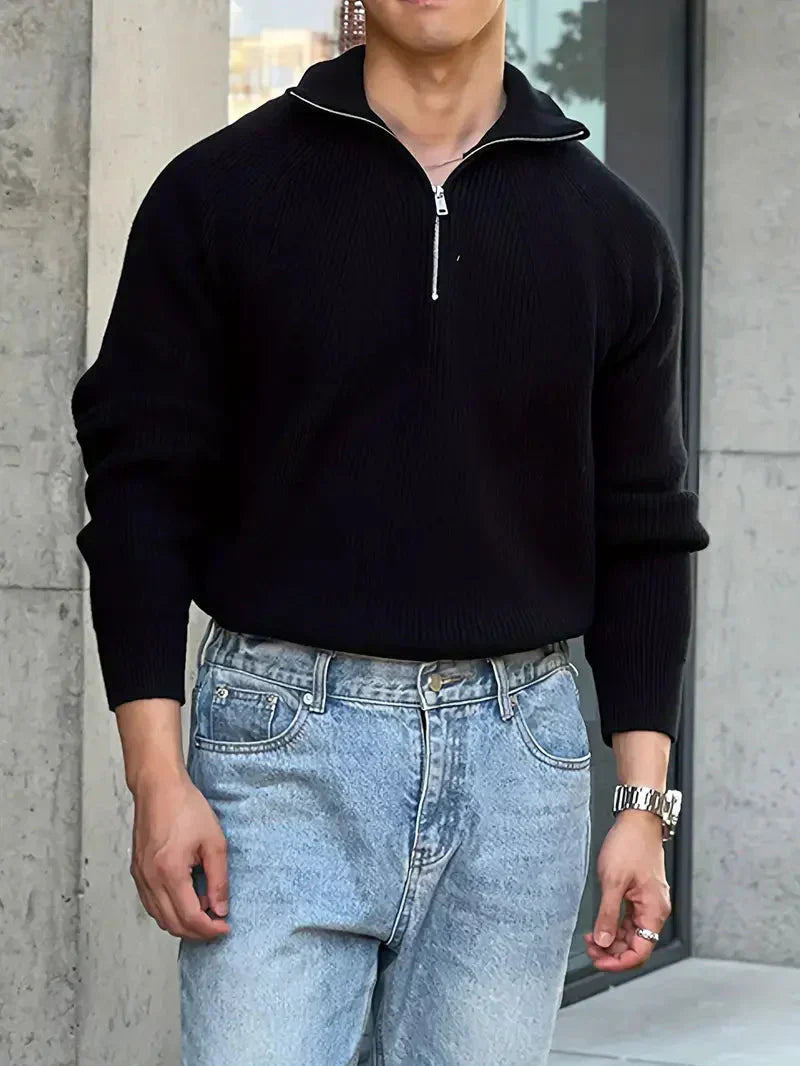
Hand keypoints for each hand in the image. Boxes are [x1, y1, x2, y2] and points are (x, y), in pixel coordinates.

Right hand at [130, 770, 230, 939]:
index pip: (190, 918)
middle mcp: (150, 879)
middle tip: (217, 924)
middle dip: (197, 931)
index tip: (224, 928)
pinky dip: (168, 910)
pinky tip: (185, 899)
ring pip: (159, 917)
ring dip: (181, 922)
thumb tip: (220, 909)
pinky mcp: (137, 871)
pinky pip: (150, 903)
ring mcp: (140, 876)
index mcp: (170, 872)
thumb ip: (219, 879)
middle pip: (172, 924)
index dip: (210, 930)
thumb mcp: (214, 842)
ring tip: (204, 909)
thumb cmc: (185, 807)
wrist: (159, 787)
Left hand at [584, 809, 670, 970]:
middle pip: (636, 945)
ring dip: (612, 940)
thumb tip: (602, 940)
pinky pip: (629, 919)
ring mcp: (648, 902)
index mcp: (653, 911)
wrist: (638, 821)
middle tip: (590, 948)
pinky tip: (600, 925)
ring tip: (591, 938)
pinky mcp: (641, 894)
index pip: (640, 951)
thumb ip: (607, 914)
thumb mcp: (612, 881)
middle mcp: (655, 910)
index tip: (598, 960)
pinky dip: (615, 926)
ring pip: (631, 934)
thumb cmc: (630, 844)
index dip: (618, 962)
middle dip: (612, 951)